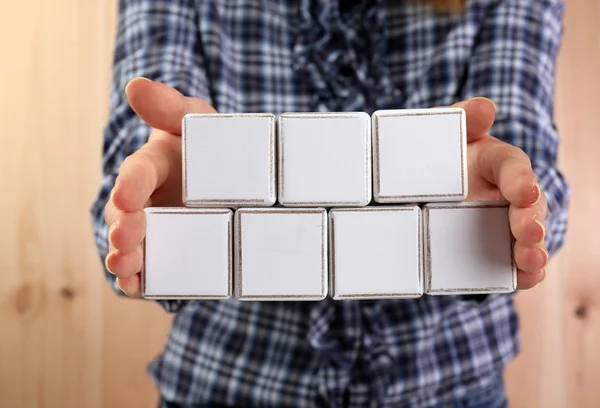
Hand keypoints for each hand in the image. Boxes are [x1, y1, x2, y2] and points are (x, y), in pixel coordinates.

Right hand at [104, 78, 215, 296]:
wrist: (228, 180)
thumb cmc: (206, 145)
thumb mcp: (195, 119)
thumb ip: (171, 106)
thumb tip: (135, 86)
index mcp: (153, 166)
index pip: (137, 172)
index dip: (131, 183)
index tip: (126, 195)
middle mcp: (146, 200)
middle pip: (126, 215)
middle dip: (123, 227)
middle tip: (126, 236)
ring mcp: (154, 229)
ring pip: (130, 246)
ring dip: (124, 257)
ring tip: (125, 266)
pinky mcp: (165, 254)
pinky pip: (148, 270)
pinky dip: (139, 281)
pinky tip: (137, 288)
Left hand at [456, 97, 547, 289]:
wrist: (416, 191)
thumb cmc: (439, 156)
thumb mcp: (442, 133)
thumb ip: (459, 118)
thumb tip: (483, 108)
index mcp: (494, 161)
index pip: (512, 165)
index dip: (520, 177)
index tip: (521, 190)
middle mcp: (505, 193)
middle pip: (528, 205)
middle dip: (530, 218)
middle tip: (528, 230)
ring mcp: (502, 223)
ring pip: (527, 237)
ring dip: (533, 249)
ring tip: (531, 261)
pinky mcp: (495, 250)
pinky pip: (512, 264)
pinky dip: (522, 273)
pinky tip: (524, 278)